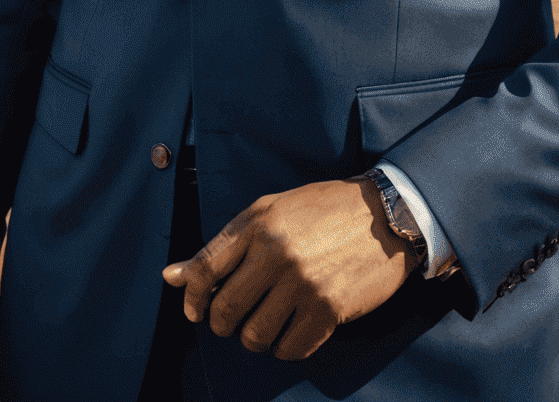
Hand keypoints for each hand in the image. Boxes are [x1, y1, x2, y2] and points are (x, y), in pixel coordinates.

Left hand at [163, 176, 416, 362]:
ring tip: (270, 321)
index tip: (195, 309)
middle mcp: (276, 253)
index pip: (204, 269)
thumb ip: (223, 245)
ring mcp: (303, 283)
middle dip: (224, 323)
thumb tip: (169, 277)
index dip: (191, 296)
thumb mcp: (272, 211)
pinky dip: (287, 346)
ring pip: (254, 336)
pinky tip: (295, 328)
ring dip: (257, 337)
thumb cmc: (325, 209)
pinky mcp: (328, 309)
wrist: (388, 214)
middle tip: (237, 318)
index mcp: (258, 223)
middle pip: (224, 311)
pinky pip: (289, 348)